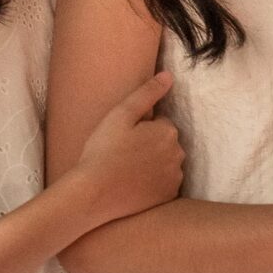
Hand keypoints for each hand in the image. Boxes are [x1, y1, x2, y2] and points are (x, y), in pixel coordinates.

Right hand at [65, 70, 183, 223]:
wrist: (94, 194)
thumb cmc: (103, 151)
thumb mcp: (120, 115)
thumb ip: (147, 93)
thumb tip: (168, 76)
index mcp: (168, 131)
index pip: (159, 124)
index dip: (140, 129)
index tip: (123, 138)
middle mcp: (178, 153)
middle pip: (165, 143)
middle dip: (150, 145)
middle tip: (123, 153)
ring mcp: (175, 177)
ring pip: (166, 163)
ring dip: (154, 164)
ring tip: (127, 170)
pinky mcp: (169, 196)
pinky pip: (165, 183)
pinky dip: (154, 183)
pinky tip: (134, 184)